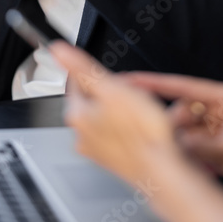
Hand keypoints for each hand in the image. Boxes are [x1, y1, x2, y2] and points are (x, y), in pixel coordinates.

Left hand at [51, 42, 188, 188]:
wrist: (164, 171)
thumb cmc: (142, 133)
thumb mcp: (112, 88)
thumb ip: (83, 67)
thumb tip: (58, 50)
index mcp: (76, 116)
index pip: (74, 82)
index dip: (93, 71)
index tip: (109, 72)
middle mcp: (82, 136)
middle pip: (91, 101)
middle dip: (109, 91)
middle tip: (130, 90)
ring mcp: (98, 151)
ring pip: (105, 118)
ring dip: (119, 109)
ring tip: (139, 109)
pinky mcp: (114, 160)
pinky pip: (117, 134)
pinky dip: (128, 127)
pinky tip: (143, 127)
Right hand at [125, 72, 222, 205]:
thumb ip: (199, 145)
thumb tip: (172, 141)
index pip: (184, 86)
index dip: (154, 82)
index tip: (129, 80)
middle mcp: (220, 109)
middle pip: (180, 111)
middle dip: (173, 129)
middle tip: (169, 146)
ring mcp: (216, 127)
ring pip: (183, 131)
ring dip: (182, 146)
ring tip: (193, 160)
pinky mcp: (214, 143)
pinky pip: (190, 145)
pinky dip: (190, 156)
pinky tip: (201, 167)